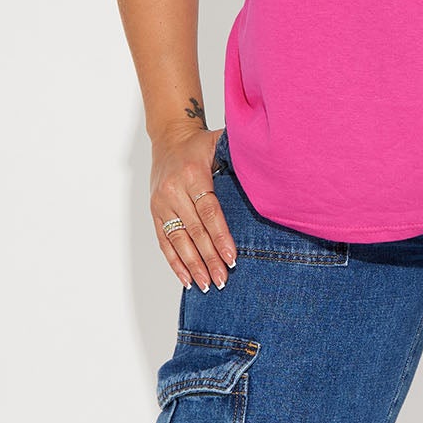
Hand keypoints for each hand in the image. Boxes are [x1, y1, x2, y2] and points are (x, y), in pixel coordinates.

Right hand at [151, 125, 237, 289]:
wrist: (169, 137)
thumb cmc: (200, 144)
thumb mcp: (219, 143)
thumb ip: (238, 157)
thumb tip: (267, 172)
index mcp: (193, 174)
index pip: (209, 212)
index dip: (220, 236)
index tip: (231, 257)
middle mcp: (174, 190)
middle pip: (194, 231)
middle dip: (209, 258)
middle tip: (222, 279)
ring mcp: (161, 202)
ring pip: (178, 240)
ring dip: (192, 265)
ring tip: (206, 284)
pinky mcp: (154, 211)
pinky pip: (164, 240)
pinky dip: (174, 262)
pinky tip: (185, 278)